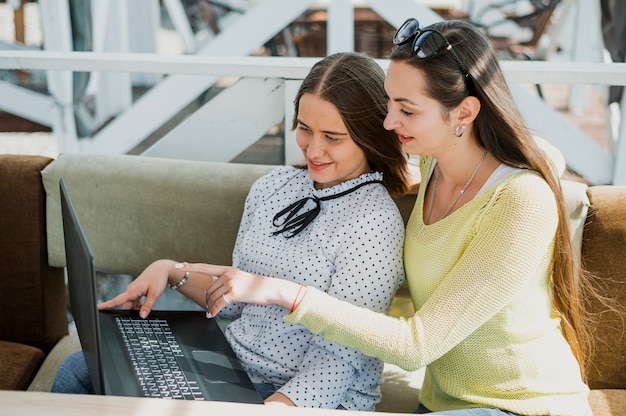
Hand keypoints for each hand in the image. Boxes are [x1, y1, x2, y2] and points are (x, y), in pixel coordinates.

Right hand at [97, 259, 173, 317]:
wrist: (161, 269)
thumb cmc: (158, 278)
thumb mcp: (155, 294)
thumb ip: (148, 306)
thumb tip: (142, 316)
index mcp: (132, 291)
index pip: (116, 300)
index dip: (106, 305)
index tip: (97, 308)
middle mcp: (130, 290)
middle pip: (126, 306)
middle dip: (132, 312)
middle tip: (143, 313)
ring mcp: (133, 290)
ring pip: (131, 304)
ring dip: (137, 308)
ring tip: (147, 306)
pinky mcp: (136, 290)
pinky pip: (134, 301)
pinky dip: (139, 305)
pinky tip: (146, 304)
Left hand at [175, 263, 299, 317]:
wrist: (269, 288)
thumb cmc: (255, 286)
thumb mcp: (239, 278)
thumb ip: (226, 281)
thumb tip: (212, 291)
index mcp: (227, 269)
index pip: (205, 267)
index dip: (191, 266)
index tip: (179, 265)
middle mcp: (227, 274)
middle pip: (209, 289)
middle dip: (207, 299)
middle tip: (209, 306)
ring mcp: (231, 283)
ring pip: (212, 297)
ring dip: (210, 306)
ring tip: (212, 311)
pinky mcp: (234, 293)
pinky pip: (218, 304)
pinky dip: (213, 311)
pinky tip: (212, 315)